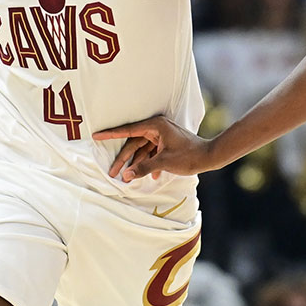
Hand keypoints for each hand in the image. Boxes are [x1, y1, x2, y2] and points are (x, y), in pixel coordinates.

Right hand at [93, 116, 212, 180]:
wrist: (210, 157)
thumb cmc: (189, 156)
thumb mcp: (164, 163)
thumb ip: (143, 168)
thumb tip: (126, 176)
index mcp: (155, 126)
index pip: (127, 130)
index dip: (110, 134)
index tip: (96, 135)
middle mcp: (156, 128)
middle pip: (133, 144)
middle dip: (123, 159)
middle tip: (111, 172)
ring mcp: (161, 135)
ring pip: (141, 150)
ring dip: (136, 164)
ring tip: (126, 179)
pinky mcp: (165, 143)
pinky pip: (151, 153)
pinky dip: (149, 163)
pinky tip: (151, 177)